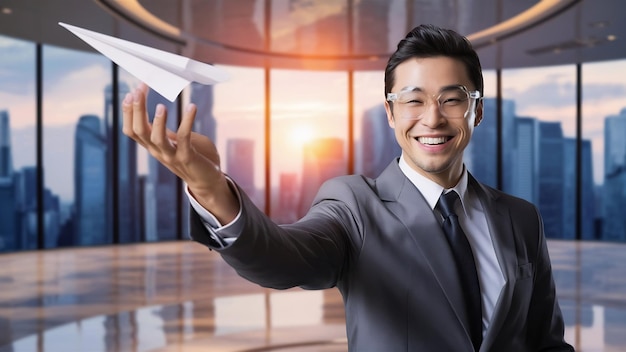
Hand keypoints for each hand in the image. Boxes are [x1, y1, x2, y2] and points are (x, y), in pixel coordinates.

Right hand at [122, 84, 238, 222]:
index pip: (132, 128)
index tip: (134, 90)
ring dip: (157, 121)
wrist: (208, 182)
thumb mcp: (177, 141)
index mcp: (153, 146)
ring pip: (156, 138)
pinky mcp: (187, 157)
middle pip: (139, 131)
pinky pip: (184, 138)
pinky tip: (192, 107)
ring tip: (161, 105)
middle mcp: (158, 151)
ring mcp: (171, 155)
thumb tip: (159, 111)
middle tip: (138, 91)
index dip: (129, 110)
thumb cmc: (194, 157)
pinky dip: (187, 121)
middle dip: (136, 110)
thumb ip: (168, 130)